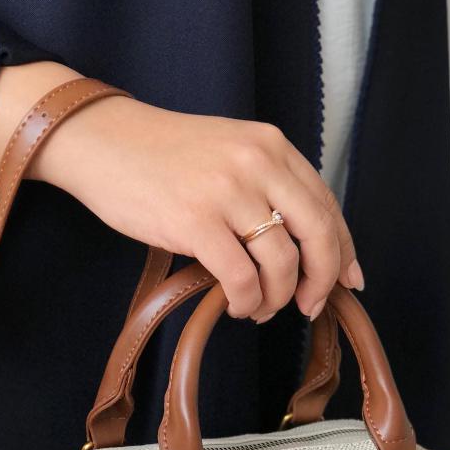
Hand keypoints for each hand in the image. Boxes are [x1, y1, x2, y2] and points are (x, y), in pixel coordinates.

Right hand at [0, 63, 364, 320]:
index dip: (343, 249)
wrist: (100, 141)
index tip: (349, 280)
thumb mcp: (226, 152)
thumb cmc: (159, 155)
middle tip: (308, 305)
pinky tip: (234, 306)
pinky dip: (245, 301)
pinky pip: (241, 277)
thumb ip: (265, 185)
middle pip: (317, 233)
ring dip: (276, 297)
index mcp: (270, 145)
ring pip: (281, 261)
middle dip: (322, 280)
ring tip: (257, 308)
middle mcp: (256, 162)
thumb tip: (299, 244)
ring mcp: (226, 191)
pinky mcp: (195, 221)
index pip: (326, 203)